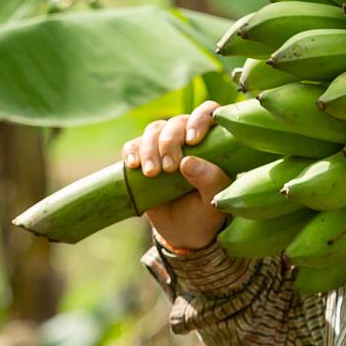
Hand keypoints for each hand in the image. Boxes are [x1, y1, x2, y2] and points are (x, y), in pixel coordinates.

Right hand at [122, 100, 230, 252]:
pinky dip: (131, 151)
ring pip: (153, 130)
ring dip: (150, 149)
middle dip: (170, 143)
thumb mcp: (214, 202)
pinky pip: (133, 145)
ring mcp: (163, 147)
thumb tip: (188, 162)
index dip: (199, 119)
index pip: (208, 113)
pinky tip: (133, 166)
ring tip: (151, 173)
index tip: (193, 141)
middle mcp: (187, 138)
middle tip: (169, 168)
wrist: (183, 232)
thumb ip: (210, 181)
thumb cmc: (206, 212)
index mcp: (212, 142)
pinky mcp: (143, 158)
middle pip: (176, 123)